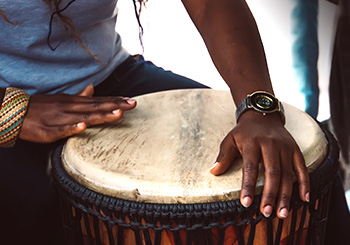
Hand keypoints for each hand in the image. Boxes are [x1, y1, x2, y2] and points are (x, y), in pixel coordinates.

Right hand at [19, 85, 136, 142]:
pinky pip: (61, 129)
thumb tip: (93, 89)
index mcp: (74, 102)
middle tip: (133, 104)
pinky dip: (72, 127)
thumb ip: (80, 97)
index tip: (131, 101)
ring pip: (83, 116)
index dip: (115, 101)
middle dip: (115, 106)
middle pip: (96, 107)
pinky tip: (82, 126)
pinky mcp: (47, 130)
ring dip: (101, 115)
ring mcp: (59, 118)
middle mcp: (70, 108)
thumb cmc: (41, 107)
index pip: (99, 101)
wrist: (13, 111)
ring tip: (117, 114)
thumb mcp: (62, 99)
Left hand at [210, 110, 309, 218]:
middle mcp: (270, 144)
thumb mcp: (230, 139)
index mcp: (252, 142)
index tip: (246, 203)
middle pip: (272, 172)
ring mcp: (285, 147)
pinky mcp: (295, 149)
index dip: (248, 186)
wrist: (262, 115)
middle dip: (270, 194)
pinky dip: (305, 183)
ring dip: (286, 195)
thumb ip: (223, 156)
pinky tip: (304, 198)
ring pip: (288, 173)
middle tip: (267, 213)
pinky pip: (302, 168)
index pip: (250, 167)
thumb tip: (213, 172)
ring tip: (282, 213)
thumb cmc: (244, 132)